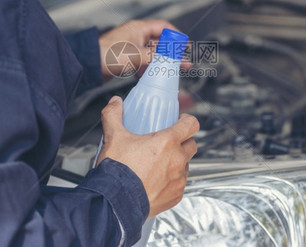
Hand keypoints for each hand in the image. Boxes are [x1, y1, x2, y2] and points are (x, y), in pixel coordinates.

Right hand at [96, 96, 198, 217]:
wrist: (115, 203)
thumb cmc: (117, 171)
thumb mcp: (113, 137)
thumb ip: (113, 115)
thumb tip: (114, 103)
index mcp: (167, 142)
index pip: (191, 124)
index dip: (187, 121)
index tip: (180, 121)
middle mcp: (177, 160)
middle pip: (192, 145)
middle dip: (183, 142)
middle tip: (167, 143)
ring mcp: (178, 179)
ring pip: (186, 165)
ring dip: (177, 162)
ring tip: (159, 164)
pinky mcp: (176, 196)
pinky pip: (180, 184)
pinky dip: (172, 181)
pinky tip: (157, 181)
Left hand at [99, 20, 191, 80]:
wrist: (89, 65)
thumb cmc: (107, 55)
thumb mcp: (138, 55)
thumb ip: (157, 56)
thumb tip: (171, 58)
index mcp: (139, 28)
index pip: (163, 27)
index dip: (176, 36)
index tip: (185, 46)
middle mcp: (136, 36)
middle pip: (160, 42)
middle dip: (172, 53)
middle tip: (184, 61)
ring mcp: (132, 47)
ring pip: (153, 54)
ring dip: (163, 62)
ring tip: (174, 70)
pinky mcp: (127, 59)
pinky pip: (144, 62)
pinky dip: (151, 68)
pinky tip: (155, 75)